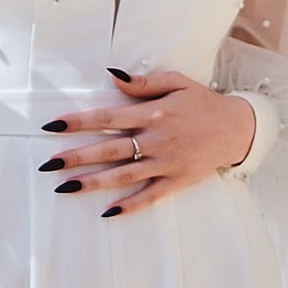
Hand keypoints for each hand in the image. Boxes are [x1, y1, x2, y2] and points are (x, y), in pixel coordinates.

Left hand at [38, 68, 257, 217]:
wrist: (239, 128)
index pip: (107, 118)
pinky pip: (150, 196)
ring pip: (123, 175)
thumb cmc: (202, 102)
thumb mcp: (176, 82)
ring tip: (65, 187)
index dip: (78, 122)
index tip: (52, 126)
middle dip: (76, 157)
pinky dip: (130, 205)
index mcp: (152, 114)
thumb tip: (112, 75)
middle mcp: (156, 140)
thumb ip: (143, 82)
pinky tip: (108, 212)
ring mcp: (166, 163)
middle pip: (109, 150)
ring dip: (94, 182)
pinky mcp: (177, 181)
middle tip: (48, 164)